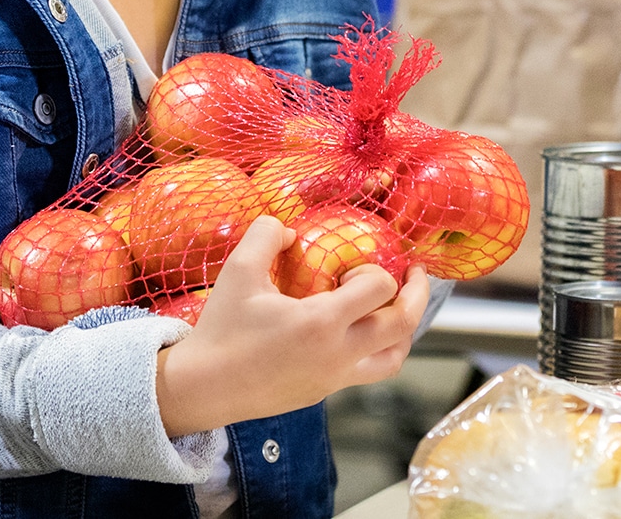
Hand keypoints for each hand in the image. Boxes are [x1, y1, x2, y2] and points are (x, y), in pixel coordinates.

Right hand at [155, 216, 428, 436]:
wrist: (203, 388)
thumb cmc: (221, 329)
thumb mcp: (238, 271)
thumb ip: (266, 235)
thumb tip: (289, 227)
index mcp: (321, 323)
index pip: (380, 289)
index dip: (377, 270)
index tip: (356, 266)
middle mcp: (338, 354)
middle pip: (403, 326)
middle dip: (416, 294)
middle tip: (413, 274)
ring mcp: (335, 378)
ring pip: (394, 358)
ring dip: (404, 329)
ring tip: (396, 306)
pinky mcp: (325, 392)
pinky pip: (368, 371)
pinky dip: (377, 348)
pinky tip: (358, 329)